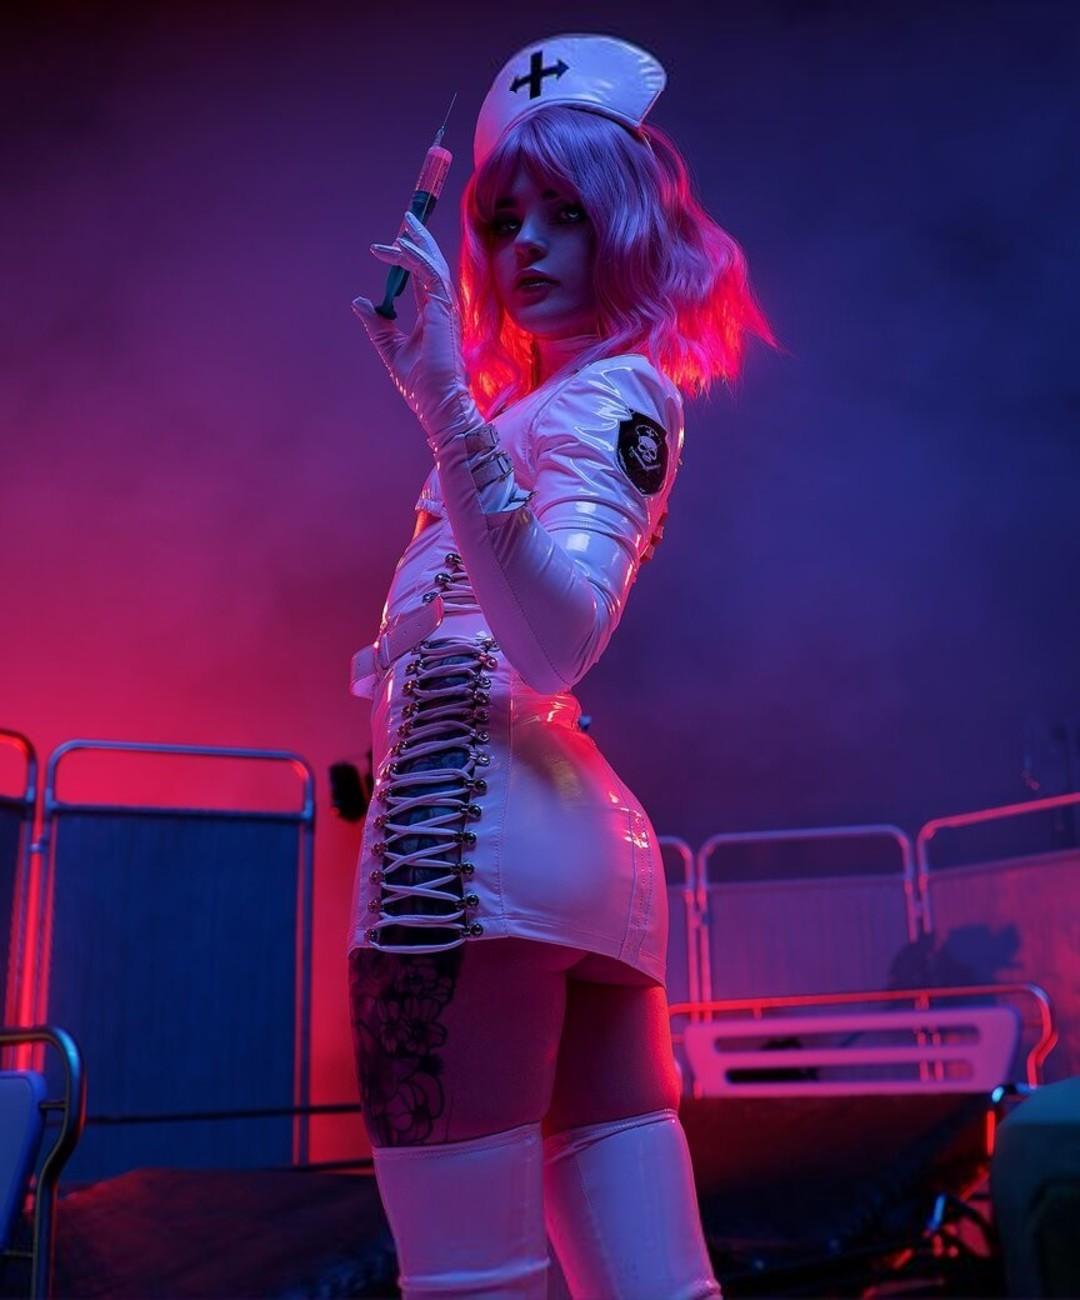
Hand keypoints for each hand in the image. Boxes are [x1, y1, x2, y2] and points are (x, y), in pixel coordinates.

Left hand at [351, 210, 481, 444]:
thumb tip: (360, 302)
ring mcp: (445, 309)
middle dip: (419, 241)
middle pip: (432, 265)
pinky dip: (420, 260)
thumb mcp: (390, 348)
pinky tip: (404, 248)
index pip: (421, 278)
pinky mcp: (444, 312)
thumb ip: (378, 325)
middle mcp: (441, 308)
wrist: (436, 403)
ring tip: (405, 224)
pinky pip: (433, 277)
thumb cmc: (420, 385)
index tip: (384, 247)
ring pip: (435, 266)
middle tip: (406, 219)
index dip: (407, 259)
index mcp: (431, 315)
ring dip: (419, 244)